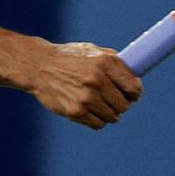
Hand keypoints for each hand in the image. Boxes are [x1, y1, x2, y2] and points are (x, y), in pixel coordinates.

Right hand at [29, 42, 143, 129]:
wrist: (39, 66)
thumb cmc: (68, 57)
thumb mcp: (92, 51)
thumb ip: (113, 60)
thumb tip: (134, 74)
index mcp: (105, 62)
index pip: (133, 87)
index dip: (135, 93)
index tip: (133, 95)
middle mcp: (97, 80)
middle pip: (124, 104)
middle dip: (122, 103)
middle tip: (114, 100)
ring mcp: (87, 97)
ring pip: (113, 116)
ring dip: (109, 113)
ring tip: (100, 104)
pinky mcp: (76, 111)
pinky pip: (98, 124)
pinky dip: (97, 120)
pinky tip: (90, 110)